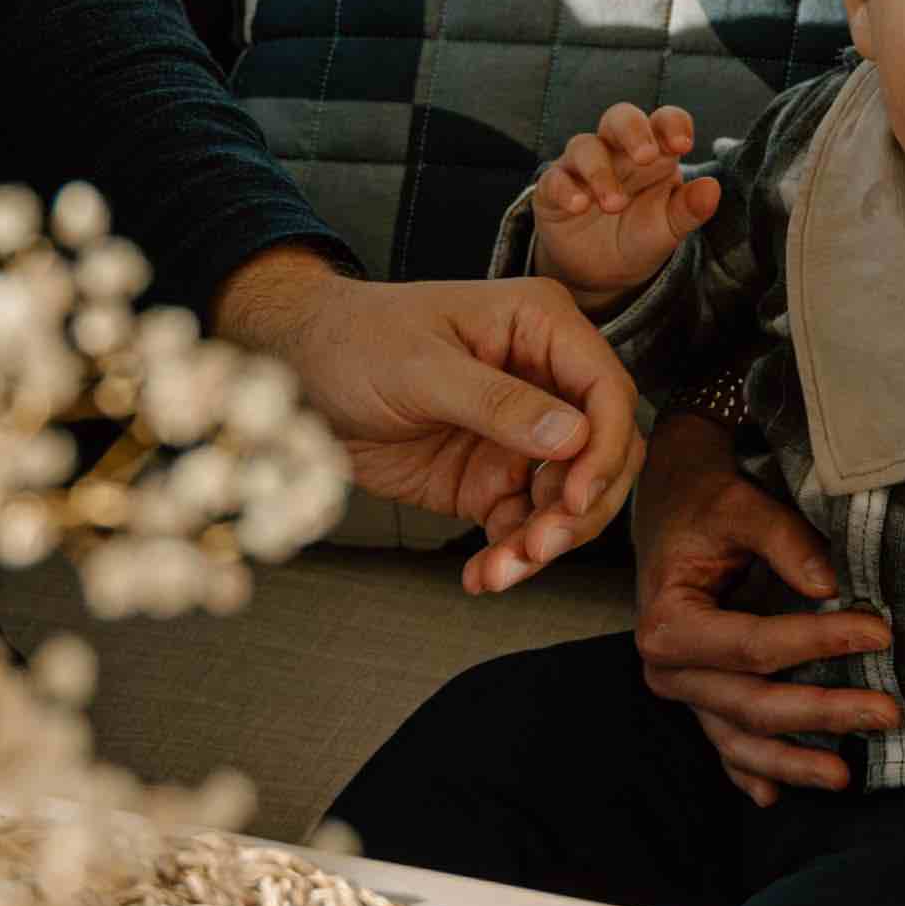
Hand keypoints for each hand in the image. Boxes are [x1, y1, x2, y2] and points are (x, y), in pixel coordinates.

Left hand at [212, 252, 645, 591]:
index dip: (605, 447)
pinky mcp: (491, 480)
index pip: (606, 389)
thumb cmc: (354, 341)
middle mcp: (543, 383)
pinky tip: (482, 577)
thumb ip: (499, 401)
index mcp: (540, 328)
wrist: (298, 376)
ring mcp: (519, 436)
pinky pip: (521, 526)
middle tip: (539, 544)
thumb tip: (574, 437)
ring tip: (502, 569)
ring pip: (566, 501)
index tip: (576, 496)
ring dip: (543, 543)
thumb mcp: (421, 366)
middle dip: (579, 509)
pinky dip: (509, 557)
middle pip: (601, 454)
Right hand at [524, 101, 720, 304]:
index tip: (683, 145)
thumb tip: (713, 189)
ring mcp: (581, 167)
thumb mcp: (668, 228)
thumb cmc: (639, 236)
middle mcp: (616, 151)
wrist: (600, 272)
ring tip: (614, 204)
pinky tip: (579, 206)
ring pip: (584, 146)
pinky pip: (553, 178)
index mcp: (653, 153)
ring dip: (600, 172)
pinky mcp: (553, 189)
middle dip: (632, 130)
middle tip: (645, 157)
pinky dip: (565, 189)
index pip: (663, 121)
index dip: (673, 124)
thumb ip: (689, 209)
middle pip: (619, 117)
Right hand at [623, 416, 897, 804]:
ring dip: (792, 763)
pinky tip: (774, 797)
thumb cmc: (705, 505)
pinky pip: (725, 746)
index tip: (880, 634)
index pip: (755, 646)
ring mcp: (683, 692)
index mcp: (668, 623)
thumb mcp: (741, 507)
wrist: (669, 505)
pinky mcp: (699, 701)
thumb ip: (785, 540)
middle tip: (887, 713)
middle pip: (752, 704)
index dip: (820, 643)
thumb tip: (831, 587)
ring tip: (845, 777)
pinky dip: (750, 772)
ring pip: (738, 741)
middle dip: (823, 712)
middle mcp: (667, 670)